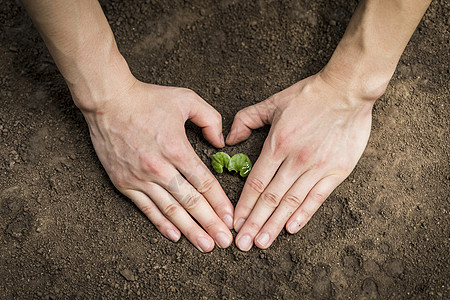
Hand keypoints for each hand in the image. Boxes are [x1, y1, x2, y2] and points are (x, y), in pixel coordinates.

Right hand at [81, 80, 233, 251]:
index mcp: (177, 149)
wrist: (108, 101)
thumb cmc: (148, 99)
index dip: (220, 203)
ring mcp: (140, 178)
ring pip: (170, 210)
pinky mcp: (124, 183)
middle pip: (191, 202)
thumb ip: (210, 119)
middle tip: (225, 241)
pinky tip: (175, 236)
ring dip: (190, 230)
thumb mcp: (186, 99)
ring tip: (205, 245)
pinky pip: (146, 208)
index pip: (204, 183)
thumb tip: (221, 142)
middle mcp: (160, 168)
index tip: (231, 218)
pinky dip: (161, 223)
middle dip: (211, 224)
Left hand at [227, 73, 373, 250]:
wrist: (346, 91)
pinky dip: (303, 215)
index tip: (235, 222)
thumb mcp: (273, 102)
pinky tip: (291, 228)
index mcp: (277, 144)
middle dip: (254, 223)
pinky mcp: (336, 171)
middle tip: (242, 244)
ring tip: (262, 243)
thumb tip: (229, 139)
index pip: (255, 183)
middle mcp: (295, 160)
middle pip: (270, 198)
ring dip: (274, 225)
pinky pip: (317, 197)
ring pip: (291, 202)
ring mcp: (317, 167)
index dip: (244, 206)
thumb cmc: (308, 96)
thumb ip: (247, 119)